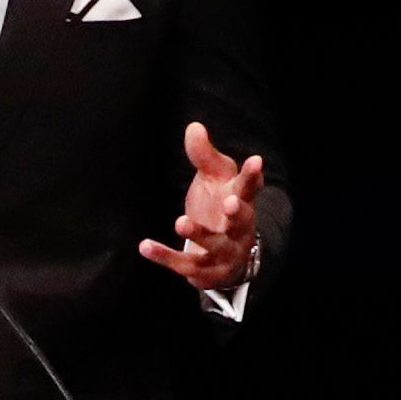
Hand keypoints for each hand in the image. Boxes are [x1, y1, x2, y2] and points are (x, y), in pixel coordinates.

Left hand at [140, 122, 263, 291]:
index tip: (256, 160)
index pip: (250, 188)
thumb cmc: (219, 205)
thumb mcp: (215, 178)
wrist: (227, 257)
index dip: (252, 175)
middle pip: (242, 222)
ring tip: (180, 221)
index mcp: (242, 202)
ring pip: (215, 246)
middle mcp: (240, 230)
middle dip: (237, 213)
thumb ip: (204, 155)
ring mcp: (226, 254)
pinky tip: (144, 246)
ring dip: (199, 235)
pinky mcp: (206, 272)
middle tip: (230, 203)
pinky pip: (185, 264)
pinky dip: (165, 256)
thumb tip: (193, 126)